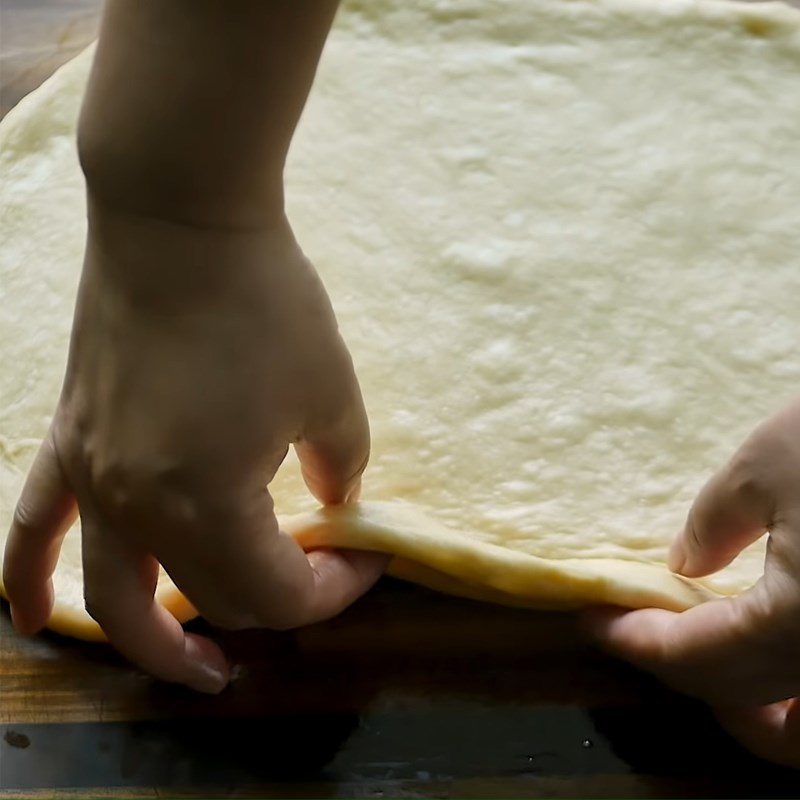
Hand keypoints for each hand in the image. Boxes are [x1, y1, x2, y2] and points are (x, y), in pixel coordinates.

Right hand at [3, 209, 385, 692]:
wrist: (181, 220)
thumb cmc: (266, 303)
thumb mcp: (332, 395)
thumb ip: (341, 467)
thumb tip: (335, 502)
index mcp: (207, 504)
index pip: (274, 590)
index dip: (331, 590)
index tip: (367, 554)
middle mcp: (137, 508)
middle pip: (209, 595)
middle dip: (274, 601)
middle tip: (314, 584)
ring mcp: (92, 478)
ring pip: (114, 596)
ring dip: (156, 642)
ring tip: (198, 666)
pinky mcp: (68, 442)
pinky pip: (34, 527)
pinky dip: (27, 581)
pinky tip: (28, 619)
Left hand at [586, 397, 799, 766]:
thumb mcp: (765, 468)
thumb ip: (713, 525)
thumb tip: (683, 565)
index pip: (695, 655)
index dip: (633, 640)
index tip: (591, 620)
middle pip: (740, 693)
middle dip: (673, 664)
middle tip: (629, 628)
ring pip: (797, 728)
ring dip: (741, 705)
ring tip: (696, 654)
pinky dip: (789, 702)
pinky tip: (760, 651)